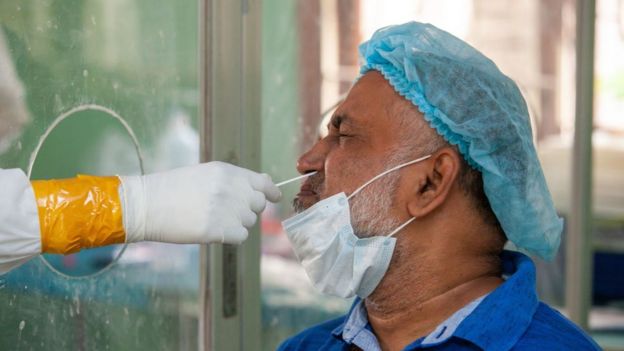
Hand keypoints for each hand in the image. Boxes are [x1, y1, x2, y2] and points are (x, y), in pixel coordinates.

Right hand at [120, 161, 280, 244]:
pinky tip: (210, 230)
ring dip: (235, 223)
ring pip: (248, 222)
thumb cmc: (173, 189)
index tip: (275, 198)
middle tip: (224, 211)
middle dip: (247, 209)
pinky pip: (240, 237)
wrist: (147, 204)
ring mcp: (226, 210)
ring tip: (209, 217)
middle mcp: (231, 189)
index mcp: (228, 172)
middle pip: (257, 205)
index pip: (263, 183)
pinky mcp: (218, 230)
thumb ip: (236, 180)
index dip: (270, 192)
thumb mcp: (206, 174)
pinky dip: (229, 237)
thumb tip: (266, 184)